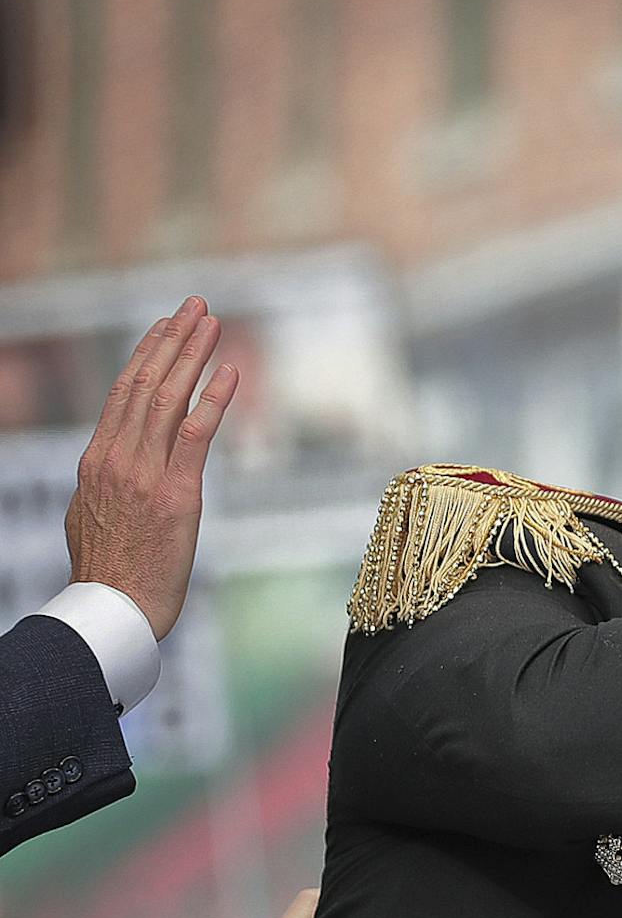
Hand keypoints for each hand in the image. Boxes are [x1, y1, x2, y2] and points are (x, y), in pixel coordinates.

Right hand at [66, 296, 239, 639]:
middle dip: (172, 340)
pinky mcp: (175, 495)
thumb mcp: (95, 519)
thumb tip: (116, 475)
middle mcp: (118, 459)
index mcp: (97, 463)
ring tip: (212, 322)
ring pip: (167, 399)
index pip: (123, 395)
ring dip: (193, 355)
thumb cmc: (111, 576)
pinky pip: (194, 435)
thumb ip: (110, 488)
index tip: (166, 327)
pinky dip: (213, 399)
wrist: (112, 612)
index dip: (147, 355)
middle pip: (144, 384)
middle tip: (195, 305)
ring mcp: (144, 474)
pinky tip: (230, 371)